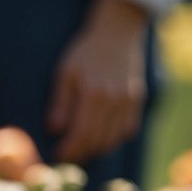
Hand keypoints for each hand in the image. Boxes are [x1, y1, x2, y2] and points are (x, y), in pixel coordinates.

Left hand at [46, 0, 148, 164]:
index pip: (81, 133)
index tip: (58, 156)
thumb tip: (54, 129)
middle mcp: (114, 101)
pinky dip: (113, 139)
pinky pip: (127, 131)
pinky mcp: (137, 102)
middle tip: (68, 157)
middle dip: (80, 153)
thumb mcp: (66, 72)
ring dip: (96, 149)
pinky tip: (101, 136)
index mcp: (93, 94)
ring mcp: (128, 103)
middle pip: (97, 140)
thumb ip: (61, 102)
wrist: (117, 34)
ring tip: (82, 149)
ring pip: (112, 140)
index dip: (69, 149)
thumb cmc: (86, 52)